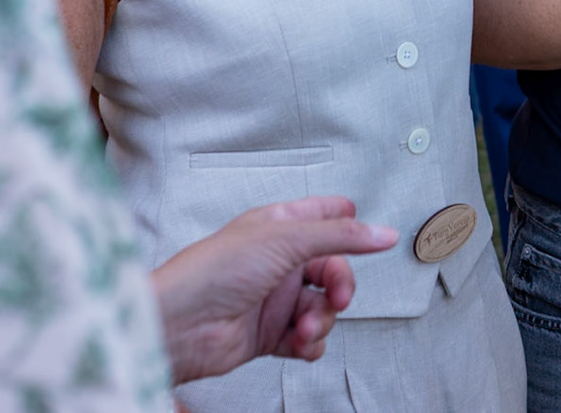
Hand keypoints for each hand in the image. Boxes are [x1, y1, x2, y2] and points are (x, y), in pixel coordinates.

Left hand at [149, 196, 398, 384]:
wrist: (179, 326)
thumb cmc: (213, 271)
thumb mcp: (285, 240)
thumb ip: (340, 235)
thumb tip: (382, 233)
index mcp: (278, 226)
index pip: (323, 215)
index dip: (347, 222)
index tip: (366, 236)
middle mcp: (277, 260)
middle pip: (332, 269)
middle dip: (339, 287)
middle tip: (336, 297)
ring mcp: (273, 298)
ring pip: (322, 308)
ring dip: (321, 321)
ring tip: (304, 329)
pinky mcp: (268, 333)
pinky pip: (306, 339)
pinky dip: (309, 344)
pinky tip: (299, 344)